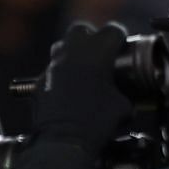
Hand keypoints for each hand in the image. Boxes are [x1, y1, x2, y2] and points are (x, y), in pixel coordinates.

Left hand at [35, 21, 129, 153]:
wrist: (64, 139)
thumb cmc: (96, 122)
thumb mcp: (123, 105)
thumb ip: (125, 91)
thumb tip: (128, 94)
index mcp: (97, 53)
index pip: (112, 30)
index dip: (120, 36)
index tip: (123, 45)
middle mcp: (72, 54)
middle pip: (81, 29)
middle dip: (91, 36)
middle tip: (100, 51)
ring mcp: (53, 66)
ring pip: (62, 45)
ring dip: (73, 51)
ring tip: (82, 65)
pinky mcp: (40, 80)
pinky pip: (52, 68)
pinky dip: (61, 72)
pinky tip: (68, 85)